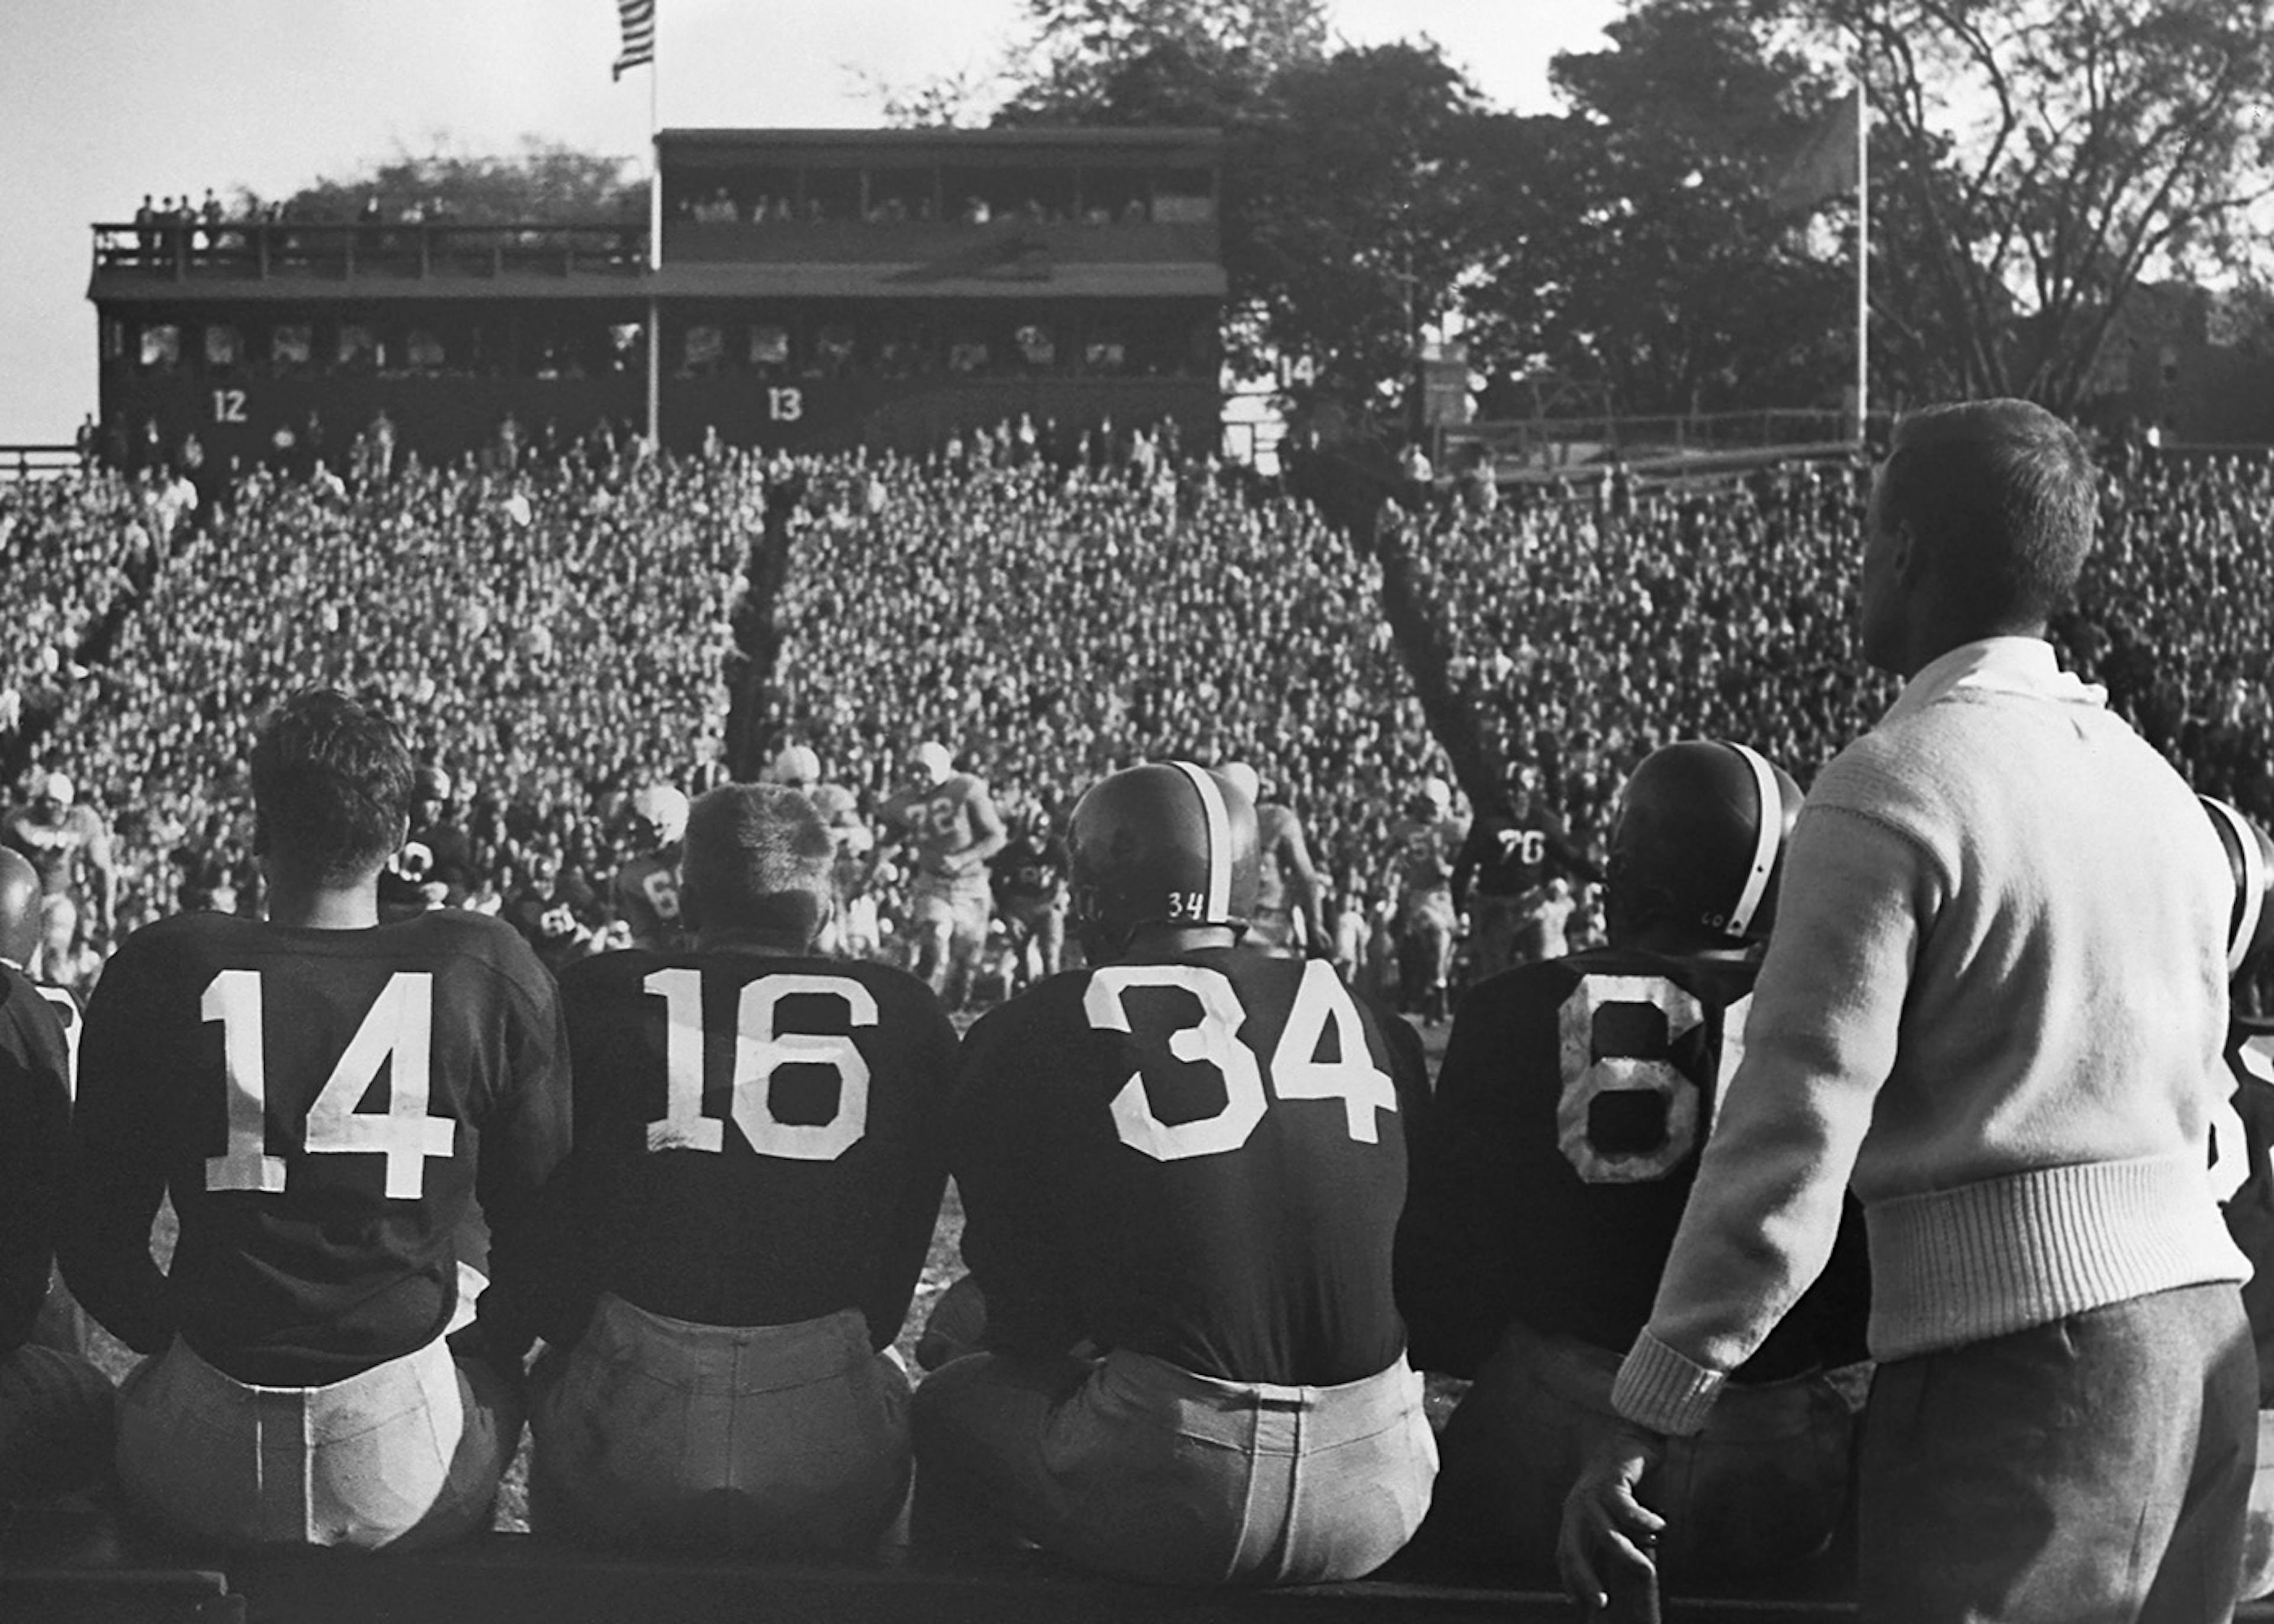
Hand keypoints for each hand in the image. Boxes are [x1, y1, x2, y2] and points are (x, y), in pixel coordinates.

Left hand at [1558, 1421, 1667, 1611]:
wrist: (1631, 1439)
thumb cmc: (1625, 1484)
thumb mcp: (1615, 1516)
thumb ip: (1616, 1540)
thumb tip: (1627, 1577)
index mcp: (1574, 1517)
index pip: (1565, 1555)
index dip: (1570, 1580)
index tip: (1579, 1605)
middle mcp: (1577, 1506)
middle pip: (1573, 1549)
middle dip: (1585, 1579)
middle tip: (1602, 1601)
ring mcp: (1592, 1492)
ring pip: (1604, 1533)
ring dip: (1626, 1555)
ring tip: (1647, 1569)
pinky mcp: (1612, 1479)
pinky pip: (1625, 1507)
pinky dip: (1642, 1521)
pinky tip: (1660, 1525)